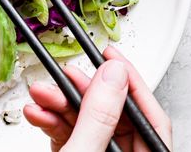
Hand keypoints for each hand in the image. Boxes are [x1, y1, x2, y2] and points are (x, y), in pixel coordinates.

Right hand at [24, 48, 172, 151]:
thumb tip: (114, 74)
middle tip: (68, 73)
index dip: (132, 81)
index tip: (111, 54)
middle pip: (115, 116)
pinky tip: (39, 112)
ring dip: (62, 105)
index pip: (151, 116)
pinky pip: (72, 136)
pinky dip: (54, 123)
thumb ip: (99, 117)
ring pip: (89, 124)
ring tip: (42, 92)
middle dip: (86, 92)